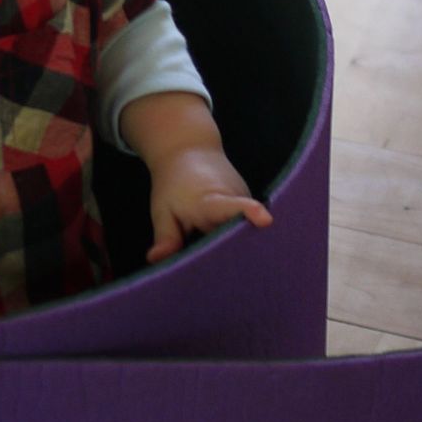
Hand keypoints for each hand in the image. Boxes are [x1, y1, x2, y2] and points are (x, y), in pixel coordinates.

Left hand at [143, 144, 273, 263]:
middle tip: (209, 272)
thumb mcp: (163, 210)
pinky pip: (245, 226)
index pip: (233, 207)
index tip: (266, 219)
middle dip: (232, 256)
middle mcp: (237, 198)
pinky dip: (234, 237)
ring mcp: (247, 199)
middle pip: (242, 234)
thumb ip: (165, 237)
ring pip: (244, 232)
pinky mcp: (250, 202)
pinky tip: (219, 241)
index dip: (249, 213)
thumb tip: (156, 260)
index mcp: (212, 201)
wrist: (191, 150)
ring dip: (232, 248)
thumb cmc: (174, 183)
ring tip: (212, 248)